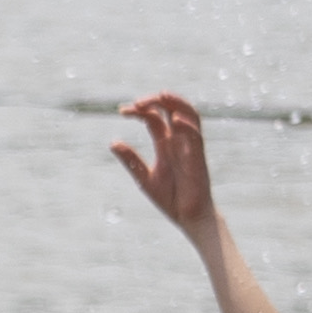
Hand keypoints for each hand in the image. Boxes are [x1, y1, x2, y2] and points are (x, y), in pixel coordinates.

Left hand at [106, 91, 219, 232]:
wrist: (189, 217)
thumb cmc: (171, 198)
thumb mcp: (144, 178)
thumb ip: (131, 160)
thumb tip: (113, 142)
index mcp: (164, 143)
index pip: (153, 117)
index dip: (139, 110)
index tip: (122, 111)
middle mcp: (178, 140)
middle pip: (170, 110)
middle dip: (155, 101)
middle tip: (137, 103)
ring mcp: (189, 147)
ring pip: (188, 115)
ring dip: (176, 103)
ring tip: (161, 95)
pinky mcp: (198, 158)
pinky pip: (196, 136)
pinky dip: (187, 125)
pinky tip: (175, 119)